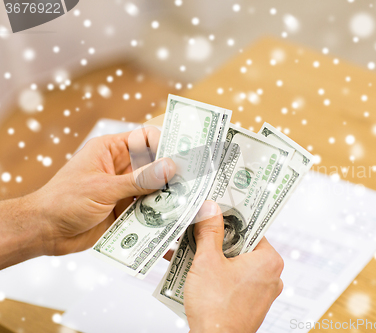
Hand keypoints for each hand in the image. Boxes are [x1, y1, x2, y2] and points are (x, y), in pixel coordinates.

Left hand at [31, 127, 175, 255]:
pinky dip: (160, 212)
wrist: (44, 232)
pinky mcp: (125, 209)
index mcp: (111, 150)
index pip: (144, 138)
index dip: (164, 143)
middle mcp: (120, 167)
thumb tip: (170, 167)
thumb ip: (138, 180)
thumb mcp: (102, 188)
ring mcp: (124, 189)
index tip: (183, 154)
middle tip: (194, 180)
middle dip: (172, 171)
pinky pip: (148, 207)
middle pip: (154, 164)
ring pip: (154, 187)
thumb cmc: (63, 201)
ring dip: (168, 194)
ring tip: (189, 200)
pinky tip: (174, 217)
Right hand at [184, 201, 283, 332]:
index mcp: (269, 260)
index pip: (251, 228)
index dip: (230, 217)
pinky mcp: (248, 303)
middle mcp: (270, 275)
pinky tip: (190, 267)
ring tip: (188, 247)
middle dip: (215, 238)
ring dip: (210, 255)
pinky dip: (214, 273)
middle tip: (197, 228)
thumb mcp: (208, 261)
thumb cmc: (217, 308)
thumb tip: (210, 208)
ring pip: (233, 263)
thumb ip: (209, 231)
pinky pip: (231, 279)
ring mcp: (260, 291)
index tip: (216, 209)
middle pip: (241, 245)